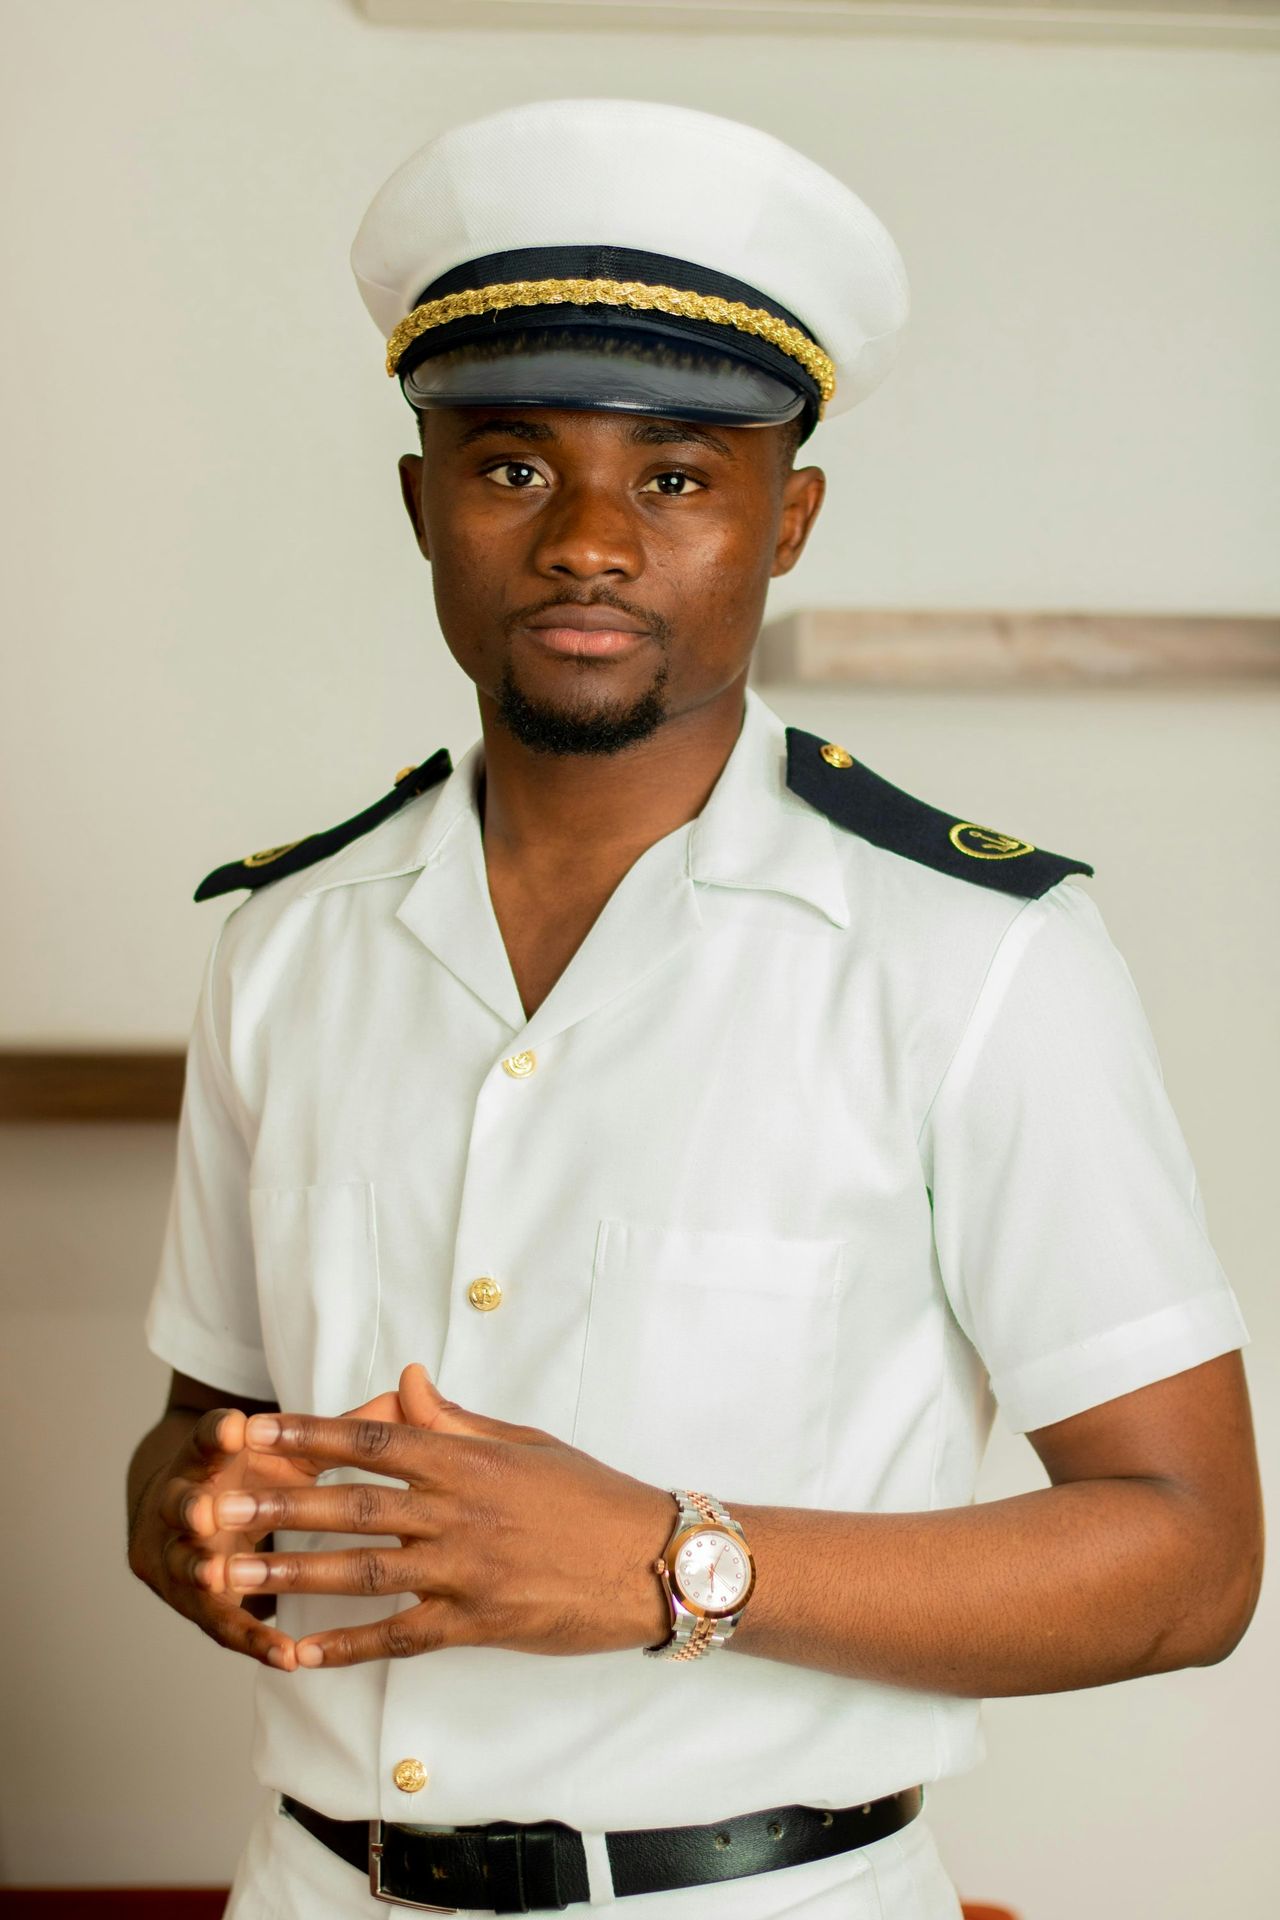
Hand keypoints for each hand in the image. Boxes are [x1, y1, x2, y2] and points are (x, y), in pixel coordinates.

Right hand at [127, 1387, 405, 1669]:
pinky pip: (225, 1626)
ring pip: (190, 1566)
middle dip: (194, 1507)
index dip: (221, 1433)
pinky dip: (252, 1638)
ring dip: (203, 1572)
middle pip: (185, 1504)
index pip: (211, 1437)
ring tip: (217, 1578)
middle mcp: (188, 1502)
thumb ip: (343, 1427)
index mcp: (212, 1456)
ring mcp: (184, 1555)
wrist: (190, 1515)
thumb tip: (408, 1392)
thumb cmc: (256, 1472)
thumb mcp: (290, 1446)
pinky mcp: (199, 1604)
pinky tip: (285, 1655)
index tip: (237, 1427)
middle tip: (205, 1511)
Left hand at [209, 1363, 674, 1669]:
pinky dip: (345, 1646)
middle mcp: (459, 1512)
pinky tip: (295, 1651)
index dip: (305, 1434)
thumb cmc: (590, 1495)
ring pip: (362, 1570)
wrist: (654, 1559)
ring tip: (225, 1577)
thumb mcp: (524, 1443)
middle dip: (274, 1502)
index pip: (371, 1440)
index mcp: (467, 1460)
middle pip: (351, 1504)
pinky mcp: (478, 1624)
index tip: (249, 1430)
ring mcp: (466, 1571)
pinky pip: (399, 1636)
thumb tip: (404, 1382)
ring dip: (289, 1572)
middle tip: (208, 1505)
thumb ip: (455, 1421)